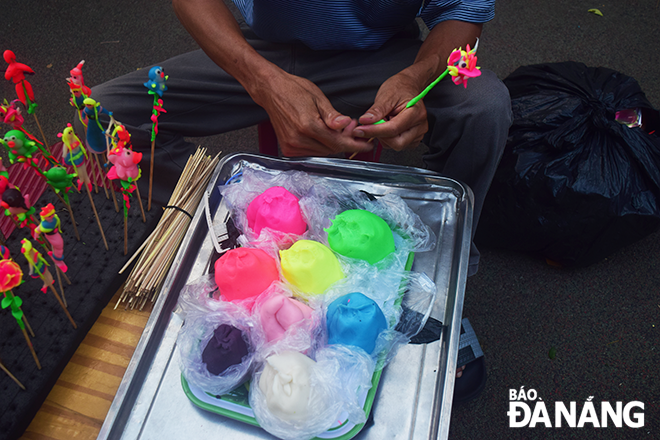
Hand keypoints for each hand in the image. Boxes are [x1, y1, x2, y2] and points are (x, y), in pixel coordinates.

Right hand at [252, 71, 372, 156]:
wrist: (271, 91)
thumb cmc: (294, 90)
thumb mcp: (318, 98)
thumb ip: (332, 116)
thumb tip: (345, 125)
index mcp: (308, 126)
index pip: (337, 143)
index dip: (354, 144)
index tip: (366, 144)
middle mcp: (298, 139)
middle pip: (331, 149)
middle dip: (344, 141)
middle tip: (351, 129)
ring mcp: (291, 146)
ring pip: (322, 152)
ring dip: (332, 143)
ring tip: (337, 129)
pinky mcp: (288, 148)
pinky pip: (311, 152)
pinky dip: (321, 145)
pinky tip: (324, 133)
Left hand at [352, 71, 427, 150]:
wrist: (408, 87)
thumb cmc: (399, 89)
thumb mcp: (386, 95)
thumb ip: (376, 110)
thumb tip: (365, 121)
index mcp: (416, 113)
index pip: (393, 129)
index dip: (374, 131)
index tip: (360, 130)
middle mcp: (420, 126)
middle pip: (397, 143)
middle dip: (381, 135)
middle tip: (375, 123)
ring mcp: (418, 134)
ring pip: (396, 146)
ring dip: (384, 136)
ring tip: (385, 121)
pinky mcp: (414, 140)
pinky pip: (397, 145)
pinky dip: (388, 138)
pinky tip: (389, 126)